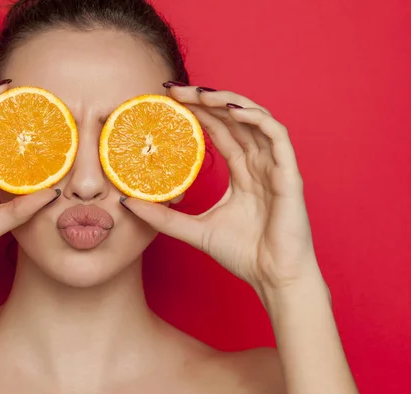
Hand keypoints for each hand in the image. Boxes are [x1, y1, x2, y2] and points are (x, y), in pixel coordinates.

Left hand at [121, 85, 320, 290]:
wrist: (273, 279)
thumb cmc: (243, 254)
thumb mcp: (193, 230)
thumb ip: (163, 216)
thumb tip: (127, 202)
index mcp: (242, 173)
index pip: (219, 132)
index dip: (197, 113)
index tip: (168, 101)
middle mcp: (259, 165)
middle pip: (233, 120)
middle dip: (205, 101)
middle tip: (175, 90)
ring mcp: (275, 167)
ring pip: (254, 120)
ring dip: (228, 102)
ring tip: (199, 94)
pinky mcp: (289, 174)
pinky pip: (276, 136)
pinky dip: (256, 119)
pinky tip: (232, 110)